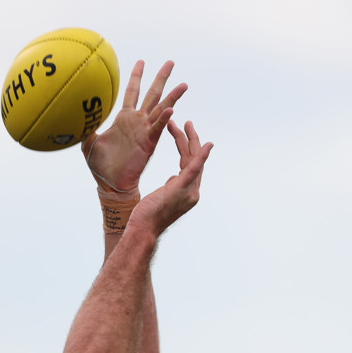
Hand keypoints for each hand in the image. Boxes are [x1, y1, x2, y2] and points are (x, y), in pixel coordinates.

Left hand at [83, 60, 186, 193]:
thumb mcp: (89, 142)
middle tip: (171, 62)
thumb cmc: (100, 167)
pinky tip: (172, 108)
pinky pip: (157, 128)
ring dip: (172, 96)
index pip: (132, 92)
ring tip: (183, 84)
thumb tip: (76, 112)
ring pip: (161, 109)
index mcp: (124, 119)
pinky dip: (164, 118)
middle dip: (161, 78)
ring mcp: (144, 132)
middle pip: (152, 94)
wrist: (110, 185)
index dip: (137, 76)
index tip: (142, 61)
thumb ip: (87, 126)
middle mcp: (137, 122)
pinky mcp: (148, 143)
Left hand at [130, 120, 212, 237]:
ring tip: (185, 123)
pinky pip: (194, 168)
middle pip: (193, 159)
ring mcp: (190, 191)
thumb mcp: (160, 197)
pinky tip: (208, 144)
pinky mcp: (183, 188)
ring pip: (193, 160)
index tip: (180, 134)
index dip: (185, 147)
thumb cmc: (146, 216)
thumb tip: (173, 179)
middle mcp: (192, 192)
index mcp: (186, 192)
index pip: (188, 164)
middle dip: (190, 140)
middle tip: (186, 123)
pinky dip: (202, 155)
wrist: (143, 229)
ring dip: (190, 140)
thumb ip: (170, 186)